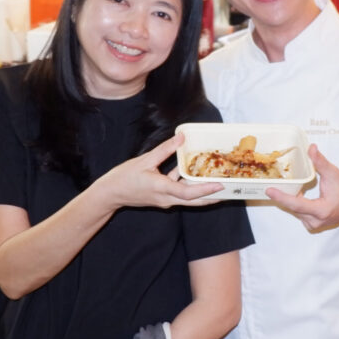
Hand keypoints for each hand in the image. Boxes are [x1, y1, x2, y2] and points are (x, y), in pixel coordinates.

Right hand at [95, 134, 223, 209]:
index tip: (220, 185)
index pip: (188, 193)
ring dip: (203, 192)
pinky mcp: (162, 197)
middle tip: (229, 191)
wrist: (110, 194)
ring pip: (188, 198)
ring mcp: (164, 200)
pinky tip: (193, 172)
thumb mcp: (144, 160)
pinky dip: (188, 185)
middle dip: (212, 197)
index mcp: (162, 189)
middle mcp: (166, 198)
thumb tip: (180, 138)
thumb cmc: (124, 178)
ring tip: (218, 183)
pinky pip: (179, 193)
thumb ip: (165, 150)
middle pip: (194, 201)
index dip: (206, 189)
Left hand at [265, 144, 338, 231]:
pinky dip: (296, 203)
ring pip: (294, 210)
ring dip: (290, 198)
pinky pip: (298, 212)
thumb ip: (321, 162)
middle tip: (273, 183)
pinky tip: (299, 194)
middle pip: (293, 207)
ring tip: (287, 187)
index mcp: (321, 210)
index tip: (270, 191)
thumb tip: (311, 148)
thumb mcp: (334, 174)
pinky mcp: (311, 224)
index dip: (282, 197)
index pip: (297, 204)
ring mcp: (313, 224)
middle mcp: (315, 220)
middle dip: (283, 194)